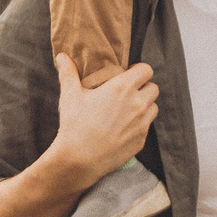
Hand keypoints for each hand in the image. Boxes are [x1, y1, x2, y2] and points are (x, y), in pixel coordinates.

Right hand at [48, 54, 158, 184]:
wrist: (79, 159)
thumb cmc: (75, 124)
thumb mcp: (70, 95)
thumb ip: (68, 73)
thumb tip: (62, 56)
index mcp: (123, 88)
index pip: (146, 70)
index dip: (139, 70)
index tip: (128, 74)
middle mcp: (138, 104)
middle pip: (154, 88)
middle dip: (143, 88)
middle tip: (128, 92)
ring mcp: (142, 124)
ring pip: (153, 108)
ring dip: (145, 106)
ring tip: (127, 110)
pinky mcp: (141, 141)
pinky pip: (147, 127)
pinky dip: (139, 125)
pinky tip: (123, 128)